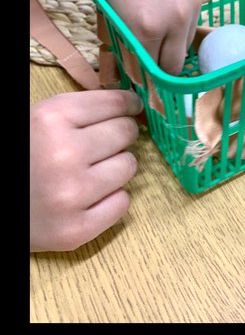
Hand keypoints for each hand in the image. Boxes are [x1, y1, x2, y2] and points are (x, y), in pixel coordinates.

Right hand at [30, 89, 142, 251]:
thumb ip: (83, 110)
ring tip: (89, 172)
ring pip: (129, 166)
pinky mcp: (75, 230)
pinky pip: (123, 203)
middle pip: (126, 133)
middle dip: (118, 136)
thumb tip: (133, 104)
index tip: (131, 109)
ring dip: (115, 168)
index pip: (118, 103)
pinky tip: (88, 198)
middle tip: (100, 145)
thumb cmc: (22, 155)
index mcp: (52, 120)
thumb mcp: (42, 119)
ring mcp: (71, 195)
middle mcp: (64, 155)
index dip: (127, 105)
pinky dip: (110, 199)